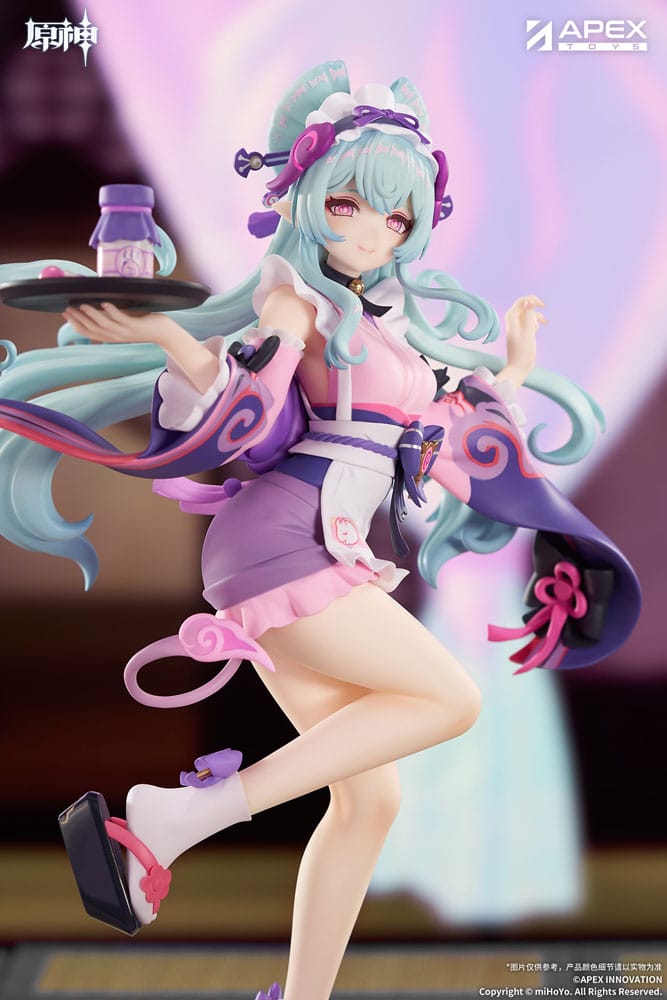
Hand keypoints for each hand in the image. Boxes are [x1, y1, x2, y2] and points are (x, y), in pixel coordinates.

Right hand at [63, 302, 220, 393]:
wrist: (163, 333)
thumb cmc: (142, 324)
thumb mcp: (123, 322)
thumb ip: (110, 316)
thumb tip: (96, 304)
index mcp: (110, 336)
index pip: (88, 332)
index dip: (75, 324)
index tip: (64, 313)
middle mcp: (115, 336)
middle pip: (92, 329)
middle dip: (78, 318)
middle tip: (67, 307)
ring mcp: (125, 332)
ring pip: (104, 324)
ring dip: (92, 314)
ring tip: (82, 304)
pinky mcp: (135, 326)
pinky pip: (121, 319)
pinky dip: (112, 311)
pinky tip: (105, 303)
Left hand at [499, 294, 546, 387]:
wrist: (519, 367)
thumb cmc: (523, 352)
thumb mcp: (529, 332)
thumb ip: (529, 316)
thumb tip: (529, 301)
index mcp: (511, 318)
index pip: (522, 301)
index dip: (533, 300)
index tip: (543, 305)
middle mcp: (512, 320)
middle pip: (525, 306)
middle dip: (535, 310)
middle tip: (544, 319)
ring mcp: (516, 326)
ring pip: (528, 314)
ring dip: (537, 317)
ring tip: (543, 324)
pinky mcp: (520, 331)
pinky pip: (528, 321)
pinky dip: (535, 322)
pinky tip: (537, 329)